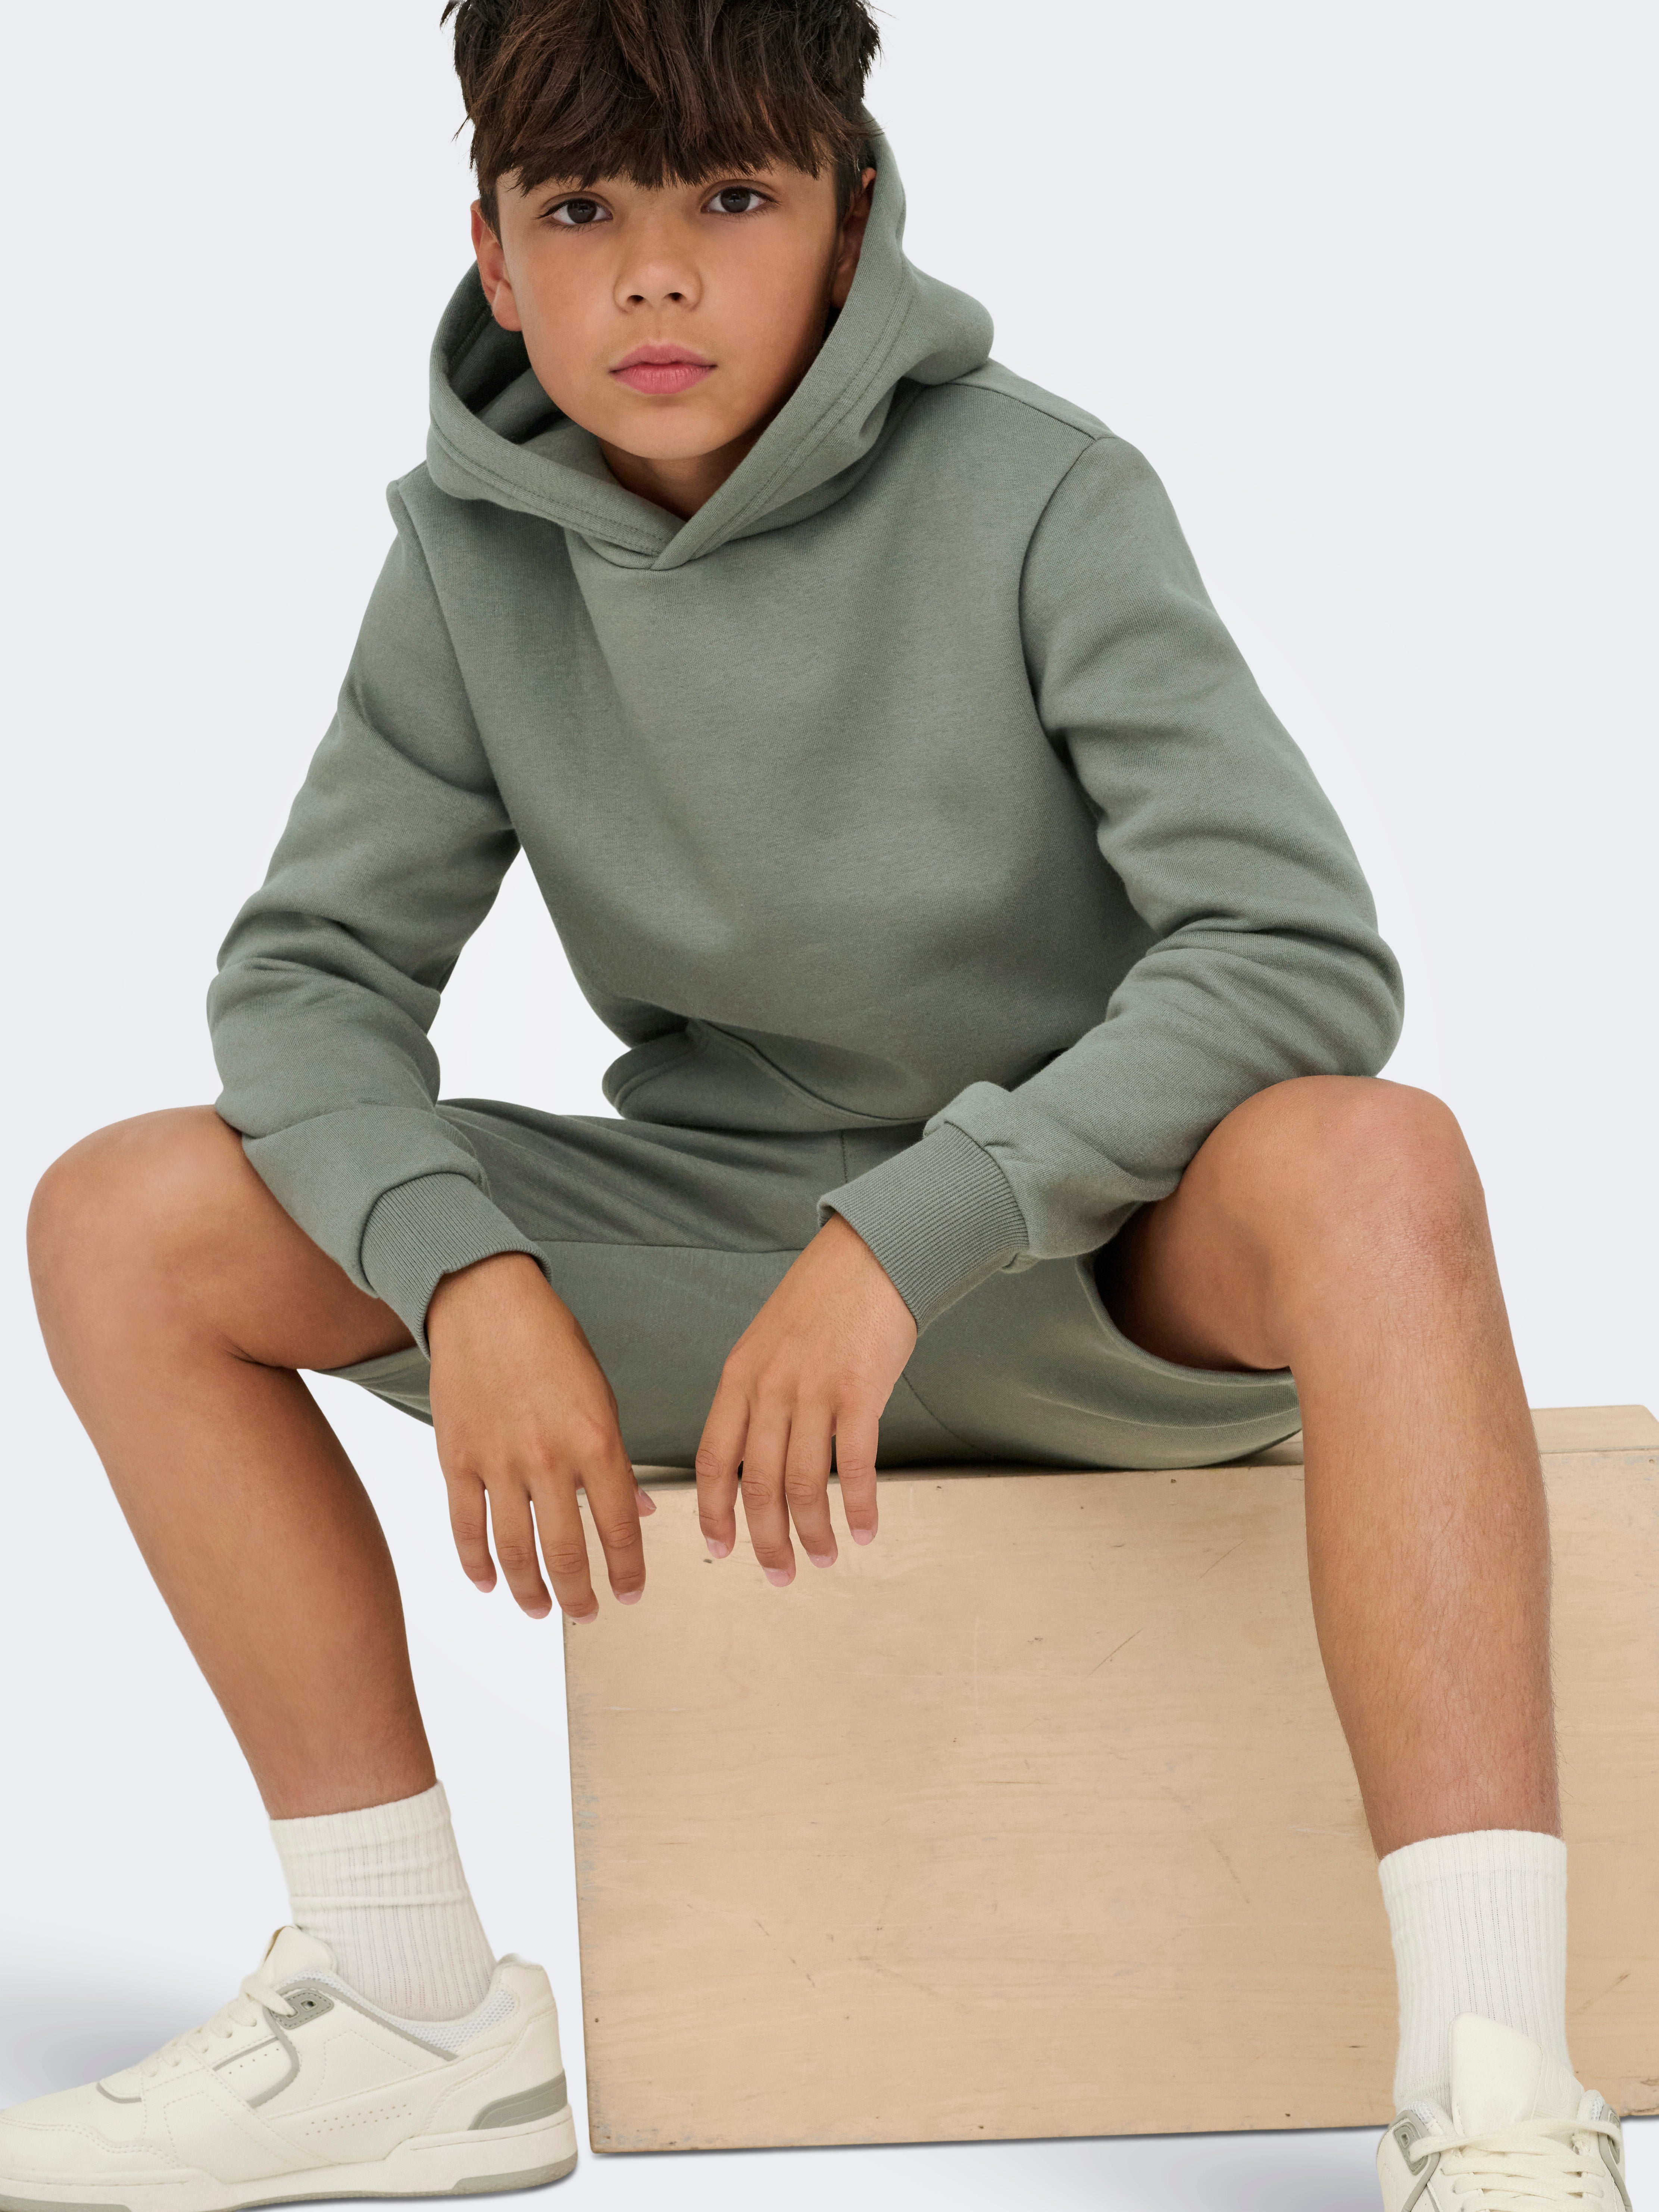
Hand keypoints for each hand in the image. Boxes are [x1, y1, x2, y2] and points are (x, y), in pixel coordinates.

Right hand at [426, 1252, 654, 1623]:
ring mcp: (498, 1462)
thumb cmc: (551, 1343)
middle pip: (566, 1552)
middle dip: (581, 1595)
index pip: (620, 1527)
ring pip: (515, 1551)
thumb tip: (639, 1512)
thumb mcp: (601, 1395)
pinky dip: (476, 1564)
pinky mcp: (457, 1458)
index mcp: (596, 1440)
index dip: (628, 1570)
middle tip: (589, 1614)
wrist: (485, 1302)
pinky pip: (466, 1526)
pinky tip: (489, 1585)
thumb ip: (617, 1459)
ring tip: (542, 1612)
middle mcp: (549, 1458)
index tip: (631, 1594)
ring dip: (531, 1592)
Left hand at [695, 1212, 916, 1581]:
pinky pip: (856, 1466)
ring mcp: (814, 1391)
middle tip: (780, 1574)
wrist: (870, 1253)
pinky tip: (866, 1529)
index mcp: (739, 1377)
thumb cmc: (822, 1297)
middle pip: (758, 1485)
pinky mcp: (860, 1392)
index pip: (714, 1459)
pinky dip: (861, 1506)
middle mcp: (769, 1388)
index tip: (720, 1548)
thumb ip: (756, 1393)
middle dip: (767, 1540)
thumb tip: (756, 1451)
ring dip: (813, 1532)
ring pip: (805, 1484)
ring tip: (825, 1557)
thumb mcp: (767, 1340)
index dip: (713, 1511)